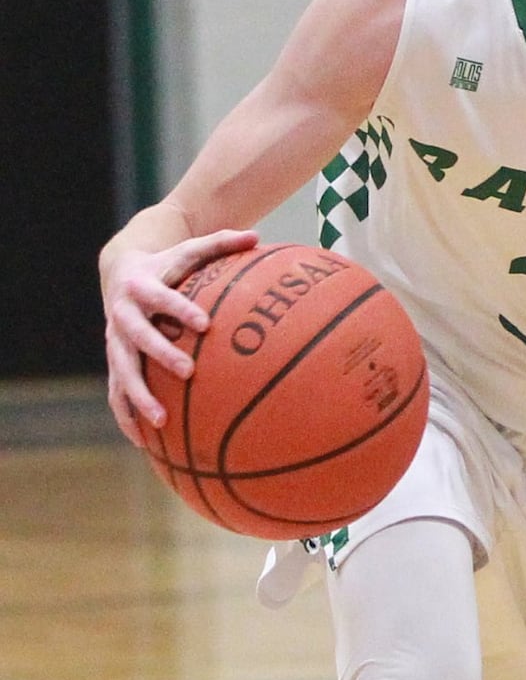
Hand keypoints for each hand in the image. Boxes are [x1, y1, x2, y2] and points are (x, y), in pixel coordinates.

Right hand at [101, 228, 259, 444]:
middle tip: (188, 372)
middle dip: (160, 354)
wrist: (122, 271)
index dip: (180, 309)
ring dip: (138, 397)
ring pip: (121, 372)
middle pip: (137, 337)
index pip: (161, 298)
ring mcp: (114, 342)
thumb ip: (222, 242)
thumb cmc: (169, 263)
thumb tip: (258, 236)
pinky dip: (127, 417)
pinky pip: (116, 394)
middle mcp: (123, 316)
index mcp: (142, 287)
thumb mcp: (191, 249)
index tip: (205, 324)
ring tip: (160, 422)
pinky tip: (145, 443)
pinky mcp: (114, 362)